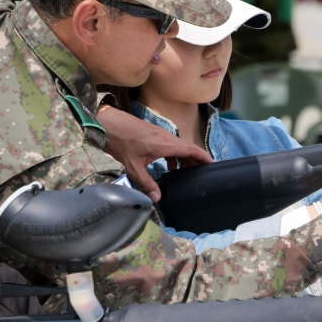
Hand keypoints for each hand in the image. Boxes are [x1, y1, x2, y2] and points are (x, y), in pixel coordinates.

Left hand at [96, 107, 212, 201]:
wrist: (108, 123)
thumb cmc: (121, 142)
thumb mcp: (133, 166)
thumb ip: (146, 183)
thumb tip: (156, 198)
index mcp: (166, 144)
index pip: (192, 150)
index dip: (204, 158)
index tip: (213, 166)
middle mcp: (167, 138)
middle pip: (188, 149)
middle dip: (196, 162)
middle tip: (201, 175)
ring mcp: (161, 135)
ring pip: (179, 148)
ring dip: (184, 159)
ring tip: (185, 174)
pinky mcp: (154, 135)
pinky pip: (171, 146)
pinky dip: (174, 156)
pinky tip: (168, 167)